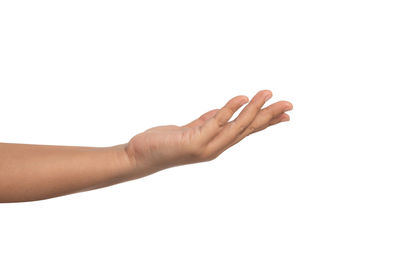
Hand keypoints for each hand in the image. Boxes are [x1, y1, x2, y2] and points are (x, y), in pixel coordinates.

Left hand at [124, 90, 292, 173]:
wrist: (139, 157)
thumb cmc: (165, 143)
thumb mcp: (191, 129)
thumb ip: (210, 121)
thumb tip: (227, 110)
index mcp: (216, 142)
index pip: (246, 131)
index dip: (267, 122)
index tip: (285, 114)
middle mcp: (215, 147)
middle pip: (247, 130)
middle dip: (269, 116)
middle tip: (289, 104)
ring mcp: (206, 147)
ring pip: (236, 127)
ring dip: (253, 110)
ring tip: (268, 94)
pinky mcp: (193, 144)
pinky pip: (215, 123)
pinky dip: (229, 110)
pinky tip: (241, 98)